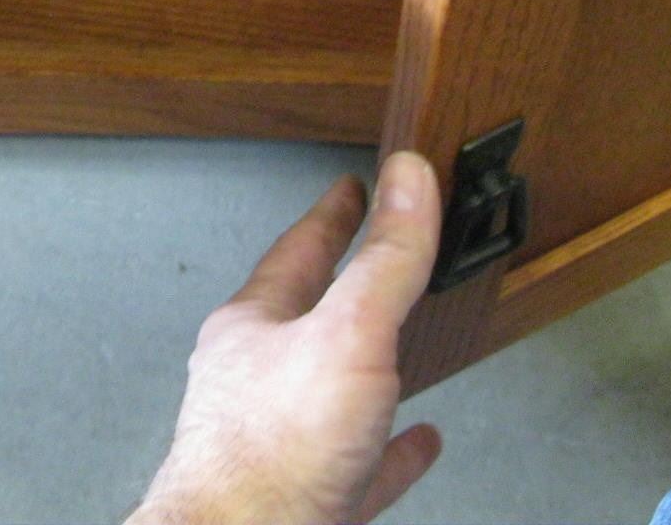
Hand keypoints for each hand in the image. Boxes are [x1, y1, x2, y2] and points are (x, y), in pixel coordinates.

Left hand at [128, 152, 442, 524]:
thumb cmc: (269, 456)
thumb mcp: (345, 335)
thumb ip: (383, 261)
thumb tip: (408, 178)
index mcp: (255, 330)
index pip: (298, 250)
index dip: (333, 214)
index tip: (352, 187)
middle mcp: (257, 381)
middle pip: (306, 318)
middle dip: (344, 289)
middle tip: (374, 261)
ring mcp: (279, 444)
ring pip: (327, 392)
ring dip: (367, 368)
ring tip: (402, 351)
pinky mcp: (305, 500)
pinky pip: (356, 466)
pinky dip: (390, 453)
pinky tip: (416, 447)